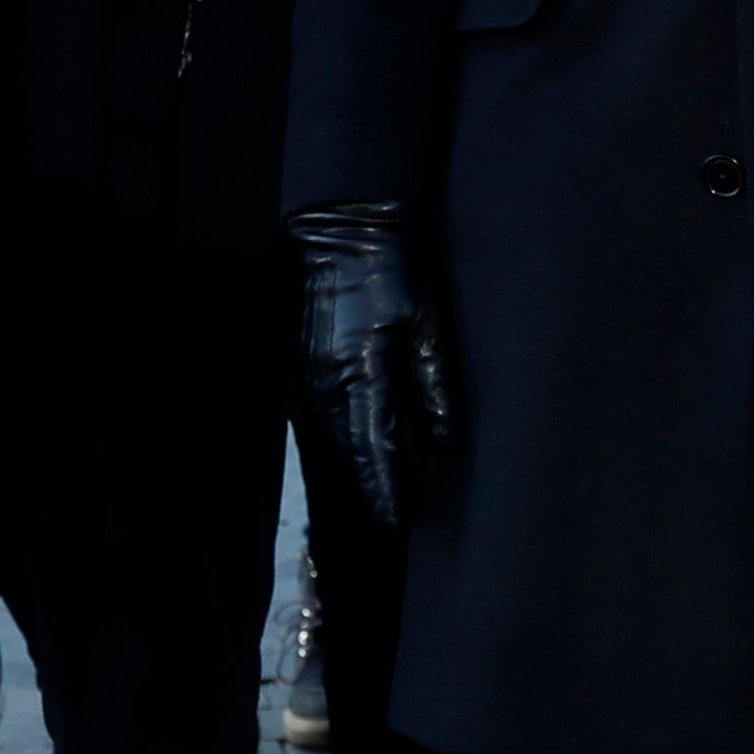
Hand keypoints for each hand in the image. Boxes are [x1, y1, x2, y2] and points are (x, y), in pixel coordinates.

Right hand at [289, 202, 454, 530]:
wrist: (343, 229)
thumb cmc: (391, 266)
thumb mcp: (426, 319)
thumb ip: (434, 382)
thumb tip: (445, 439)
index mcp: (358, 372)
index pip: (376, 449)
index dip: (388, 490)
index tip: (400, 524)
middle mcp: (325, 382)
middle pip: (353, 452)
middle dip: (376, 486)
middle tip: (401, 520)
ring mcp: (310, 374)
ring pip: (338, 438)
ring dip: (361, 466)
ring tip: (389, 495)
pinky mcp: (309, 365)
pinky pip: (328, 418)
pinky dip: (349, 441)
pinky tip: (368, 451)